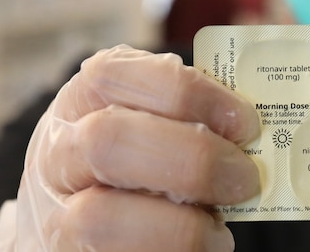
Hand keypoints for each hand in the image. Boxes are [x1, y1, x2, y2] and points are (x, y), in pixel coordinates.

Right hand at [5, 45, 259, 250]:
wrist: (82, 225)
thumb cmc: (136, 160)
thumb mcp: (153, 120)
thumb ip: (190, 116)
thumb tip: (255, 132)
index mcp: (83, 99)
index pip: (116, 75)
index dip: (188, 94)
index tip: (244, 121)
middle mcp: (57, 152)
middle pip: (108, 141)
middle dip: (192, 158)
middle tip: (245, 178)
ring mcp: (55, 213)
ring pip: (99, 218)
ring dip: (179, 226)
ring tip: (220, 228)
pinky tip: (203, 245)